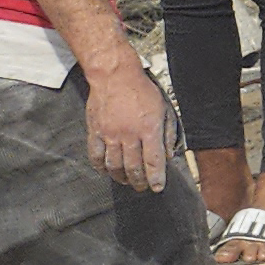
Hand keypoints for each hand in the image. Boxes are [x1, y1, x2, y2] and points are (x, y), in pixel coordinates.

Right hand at [82, 59, 169, 191]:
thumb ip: (168, 133)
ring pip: (114, 165)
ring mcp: (109, 134)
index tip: (158, 188)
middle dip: (139, 181)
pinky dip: (101, 167)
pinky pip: (96, 156)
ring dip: (121, 177)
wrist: (115, 76)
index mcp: (148, 129)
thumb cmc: (142, 90)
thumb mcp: (164, 109)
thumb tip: (169, 155)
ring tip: (127, 181)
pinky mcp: (94, 132)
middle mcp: (128, 135)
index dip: (156, 178)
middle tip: (142, 187)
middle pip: (133, 167)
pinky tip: (107, 171)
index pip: (153, 161)